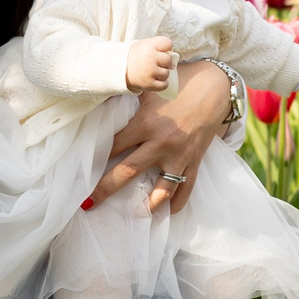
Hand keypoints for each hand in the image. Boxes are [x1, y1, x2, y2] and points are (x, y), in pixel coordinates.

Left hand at [93, 60, 226, 214]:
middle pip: (128, 171)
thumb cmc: (179, 83)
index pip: (114, 145)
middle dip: (106, 189)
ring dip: (147, 205)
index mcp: (146, 123)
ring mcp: (180, 155)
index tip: (81, 170)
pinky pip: (187, 187)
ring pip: (161, 189)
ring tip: (135, 215)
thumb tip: (101, 102)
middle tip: (89, 204)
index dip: (95, 157)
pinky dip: (179, 202)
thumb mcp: (150, 89)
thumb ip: (128, 99)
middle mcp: (161, 142)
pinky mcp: (195, 160)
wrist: (216, 85)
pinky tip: (170, 212)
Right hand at [125, 35, 175, 92]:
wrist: (121, 69)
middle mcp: (150, 58)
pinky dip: (161, 84)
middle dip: (164, 62)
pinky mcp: (148, 84)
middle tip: (154, 63)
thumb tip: (175, 58)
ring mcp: (150, 72)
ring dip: (161, 73)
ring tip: (151, 71)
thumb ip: (160, 46)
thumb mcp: (146, 44)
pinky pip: (164, 85)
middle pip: (169, 60)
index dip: (165, 48)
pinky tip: (154, 79)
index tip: (158, 50)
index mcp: (149, 46)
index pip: (168, 43)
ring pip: (166, 73)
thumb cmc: (138, 56)